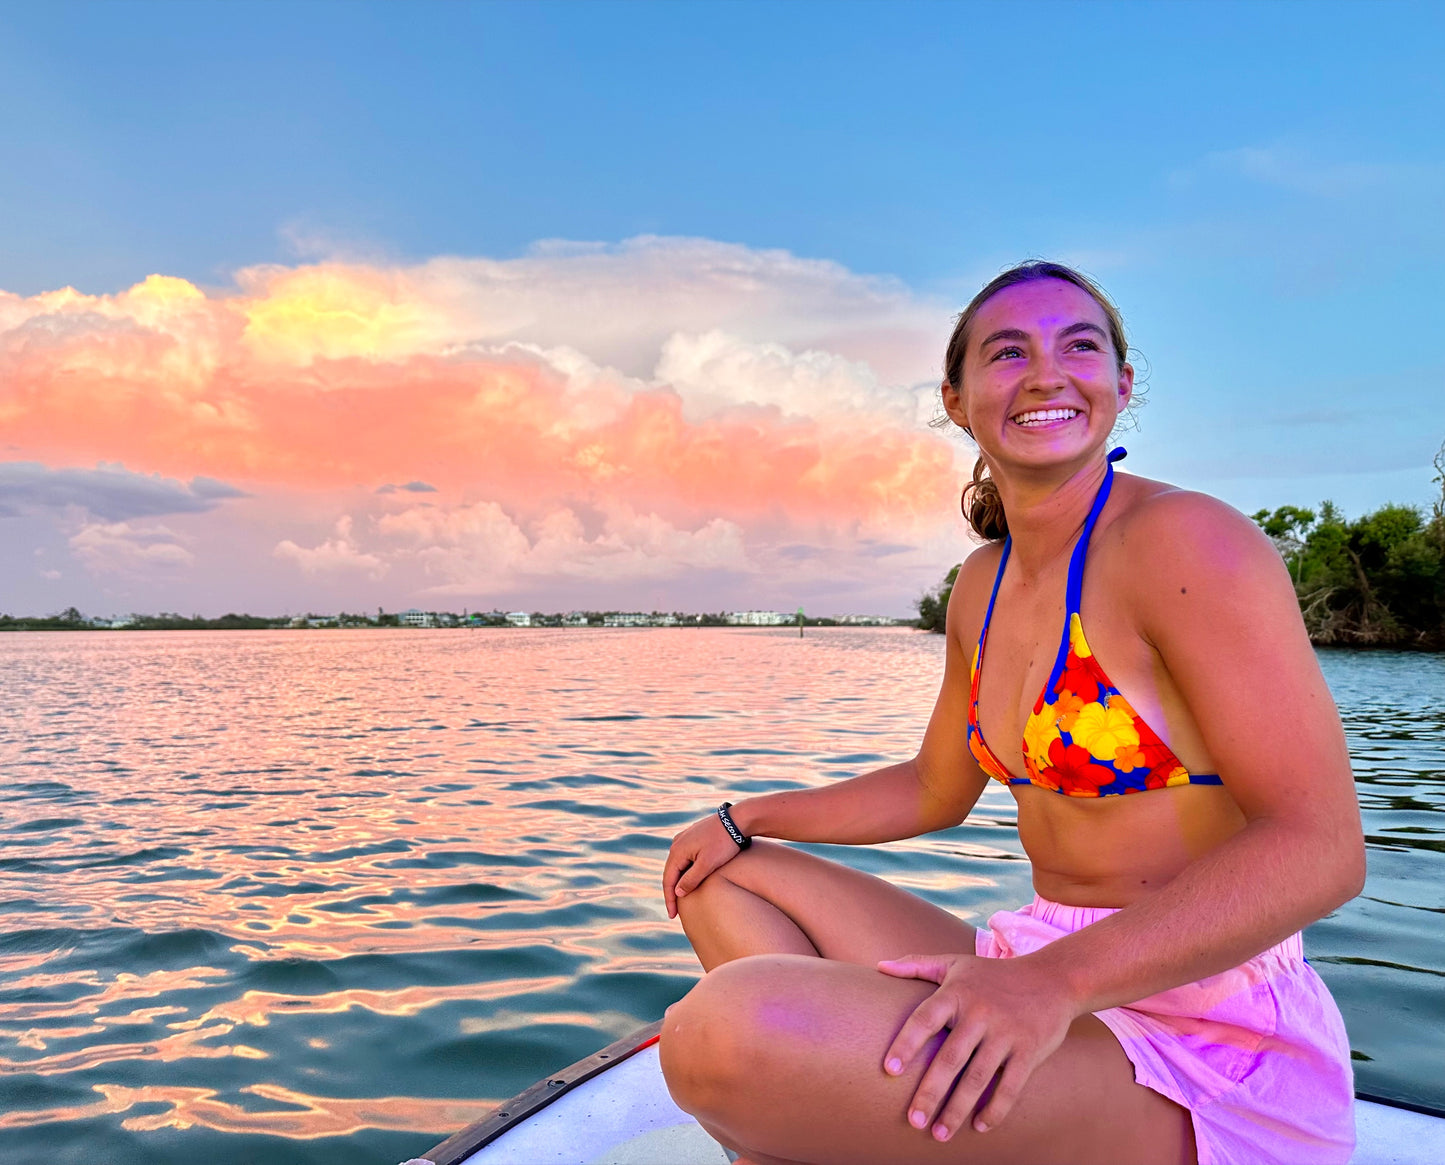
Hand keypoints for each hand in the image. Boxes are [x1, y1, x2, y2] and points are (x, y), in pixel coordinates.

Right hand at [662, 810, 744, 918]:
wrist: (738, 819)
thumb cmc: (724, 843)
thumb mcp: (708, 864)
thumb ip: (691, 880)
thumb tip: (677, 892)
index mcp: (677, 850)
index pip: (668, 880)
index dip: (670, 900)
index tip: (672, 916)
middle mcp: (677, 842)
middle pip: (671, 872)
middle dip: (673, 892)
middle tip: (676, 912)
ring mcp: (685, 838)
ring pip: (679, 865)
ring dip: (679, 881)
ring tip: (683, 898)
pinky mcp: (695, 836)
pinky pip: (686, 858)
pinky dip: (686, 871)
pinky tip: (691, 879)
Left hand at [877, 952, 1078, 1140]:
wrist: (1053, 979)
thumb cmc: (993, 975)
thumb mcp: (955, 963)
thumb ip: (917, 966)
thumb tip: (879, 966)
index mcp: (957, 993)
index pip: (924, 1019)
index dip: (906, 1044)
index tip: (889, 1071)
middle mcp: (980, 1013)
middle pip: (950, 1058)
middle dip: (930, 1093)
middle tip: (913, 1121)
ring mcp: (1006, 1033)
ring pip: (978, 1078)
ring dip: (958, 1109)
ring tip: (940, 1134)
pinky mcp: (1029, 1051)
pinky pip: (1010, 1086)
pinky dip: (995, 1109)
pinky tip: (979, 1126)